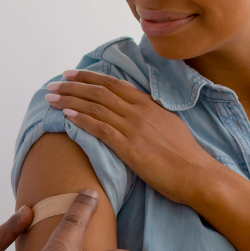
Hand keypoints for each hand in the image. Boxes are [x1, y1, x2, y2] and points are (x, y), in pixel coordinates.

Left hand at [44, 69, 218, 204]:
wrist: (199, 175)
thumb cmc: (186, 156)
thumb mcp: (169, 126)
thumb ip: (151, 115)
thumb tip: (139, 109)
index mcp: (149, 105)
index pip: (113, 84)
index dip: (89, 78)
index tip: (70, 75)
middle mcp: (139, 112)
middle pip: (100, 92)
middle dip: (73, 86)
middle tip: (53, 85)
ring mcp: (134, 128)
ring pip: (96, 107)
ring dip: (70, 101)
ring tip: (51, 98)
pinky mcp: (130, 148)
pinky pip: (101, 129)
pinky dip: (82, 120)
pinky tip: (66, 116)